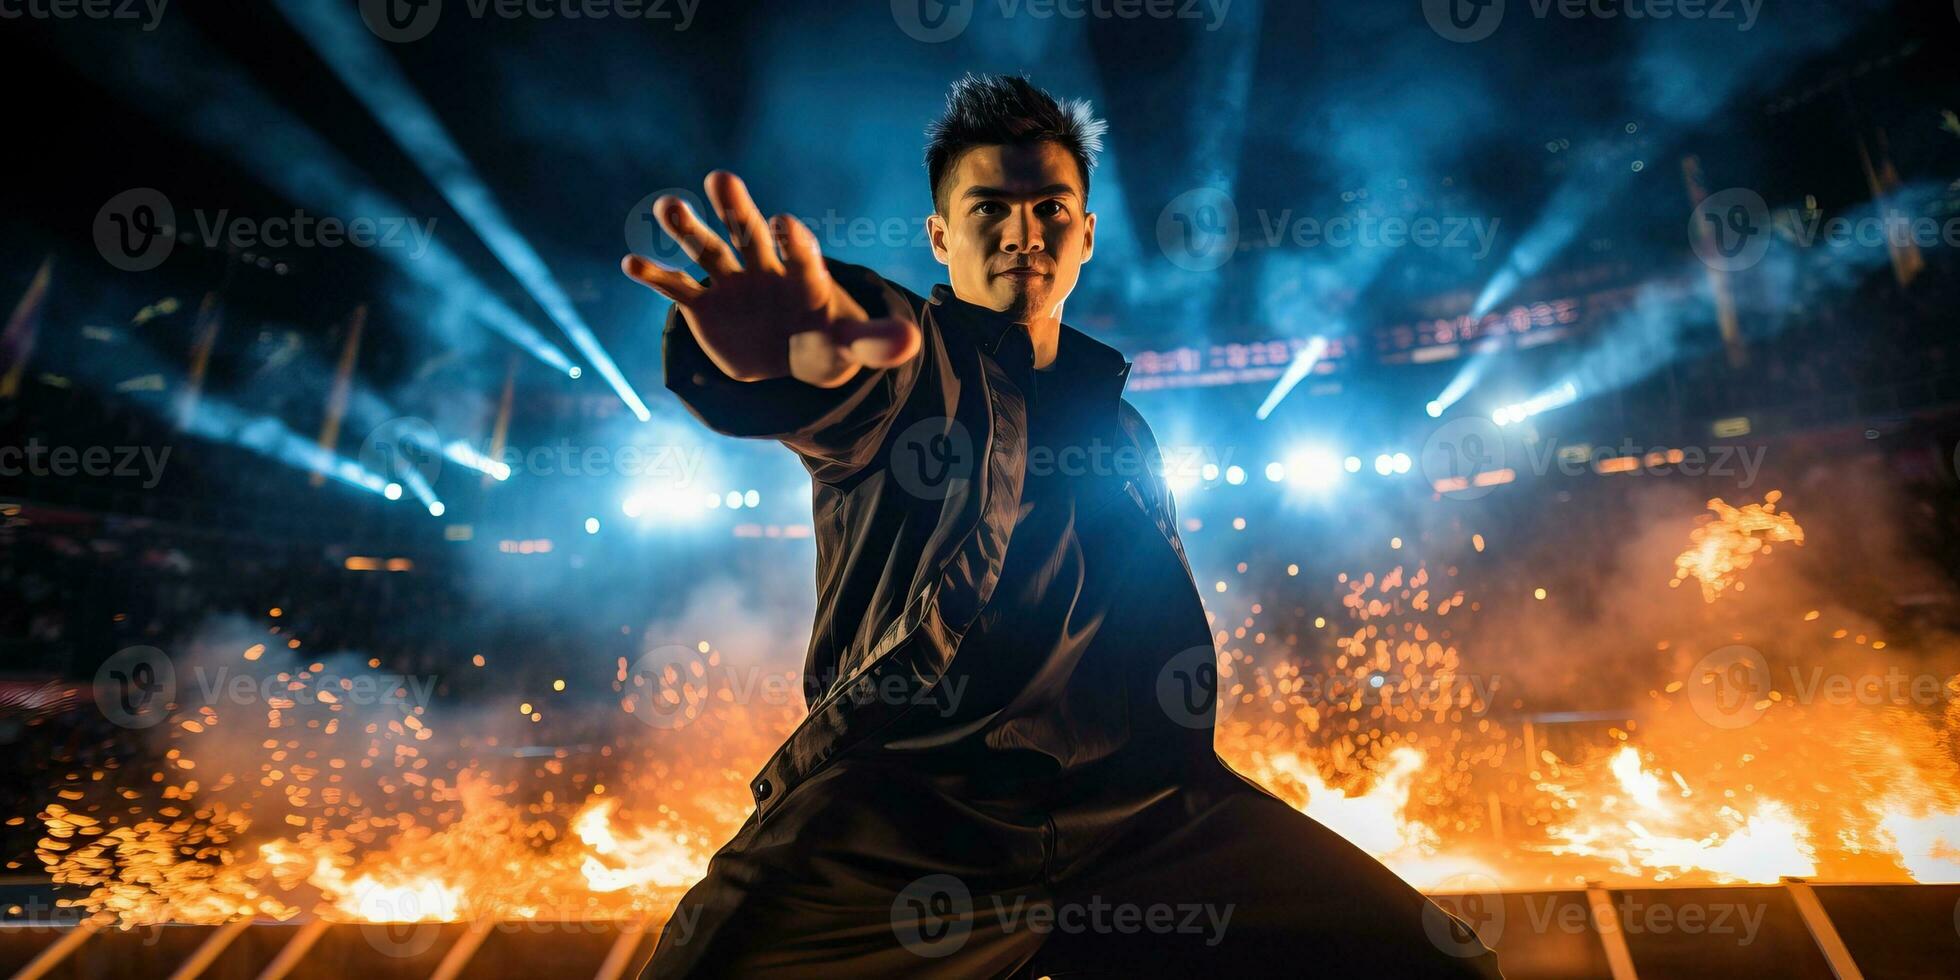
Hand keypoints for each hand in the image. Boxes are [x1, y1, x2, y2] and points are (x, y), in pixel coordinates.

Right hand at [622, 171, 920, 387]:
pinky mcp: (706, 306)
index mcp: (805, 274)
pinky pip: (679, 288)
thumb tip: (912, 342)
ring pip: (709, 251)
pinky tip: (631, 263)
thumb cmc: (828, 341)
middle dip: (737, 208)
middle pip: (751, 234)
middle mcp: (765, 268)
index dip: (796, 241)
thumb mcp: (853, 345)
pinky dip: (657, 276)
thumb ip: (877, 341)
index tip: (786, 224)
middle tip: (722, 178)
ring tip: (667, 206)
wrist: (794, 353)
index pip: (802, 253)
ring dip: (688, 230)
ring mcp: (732, 283)